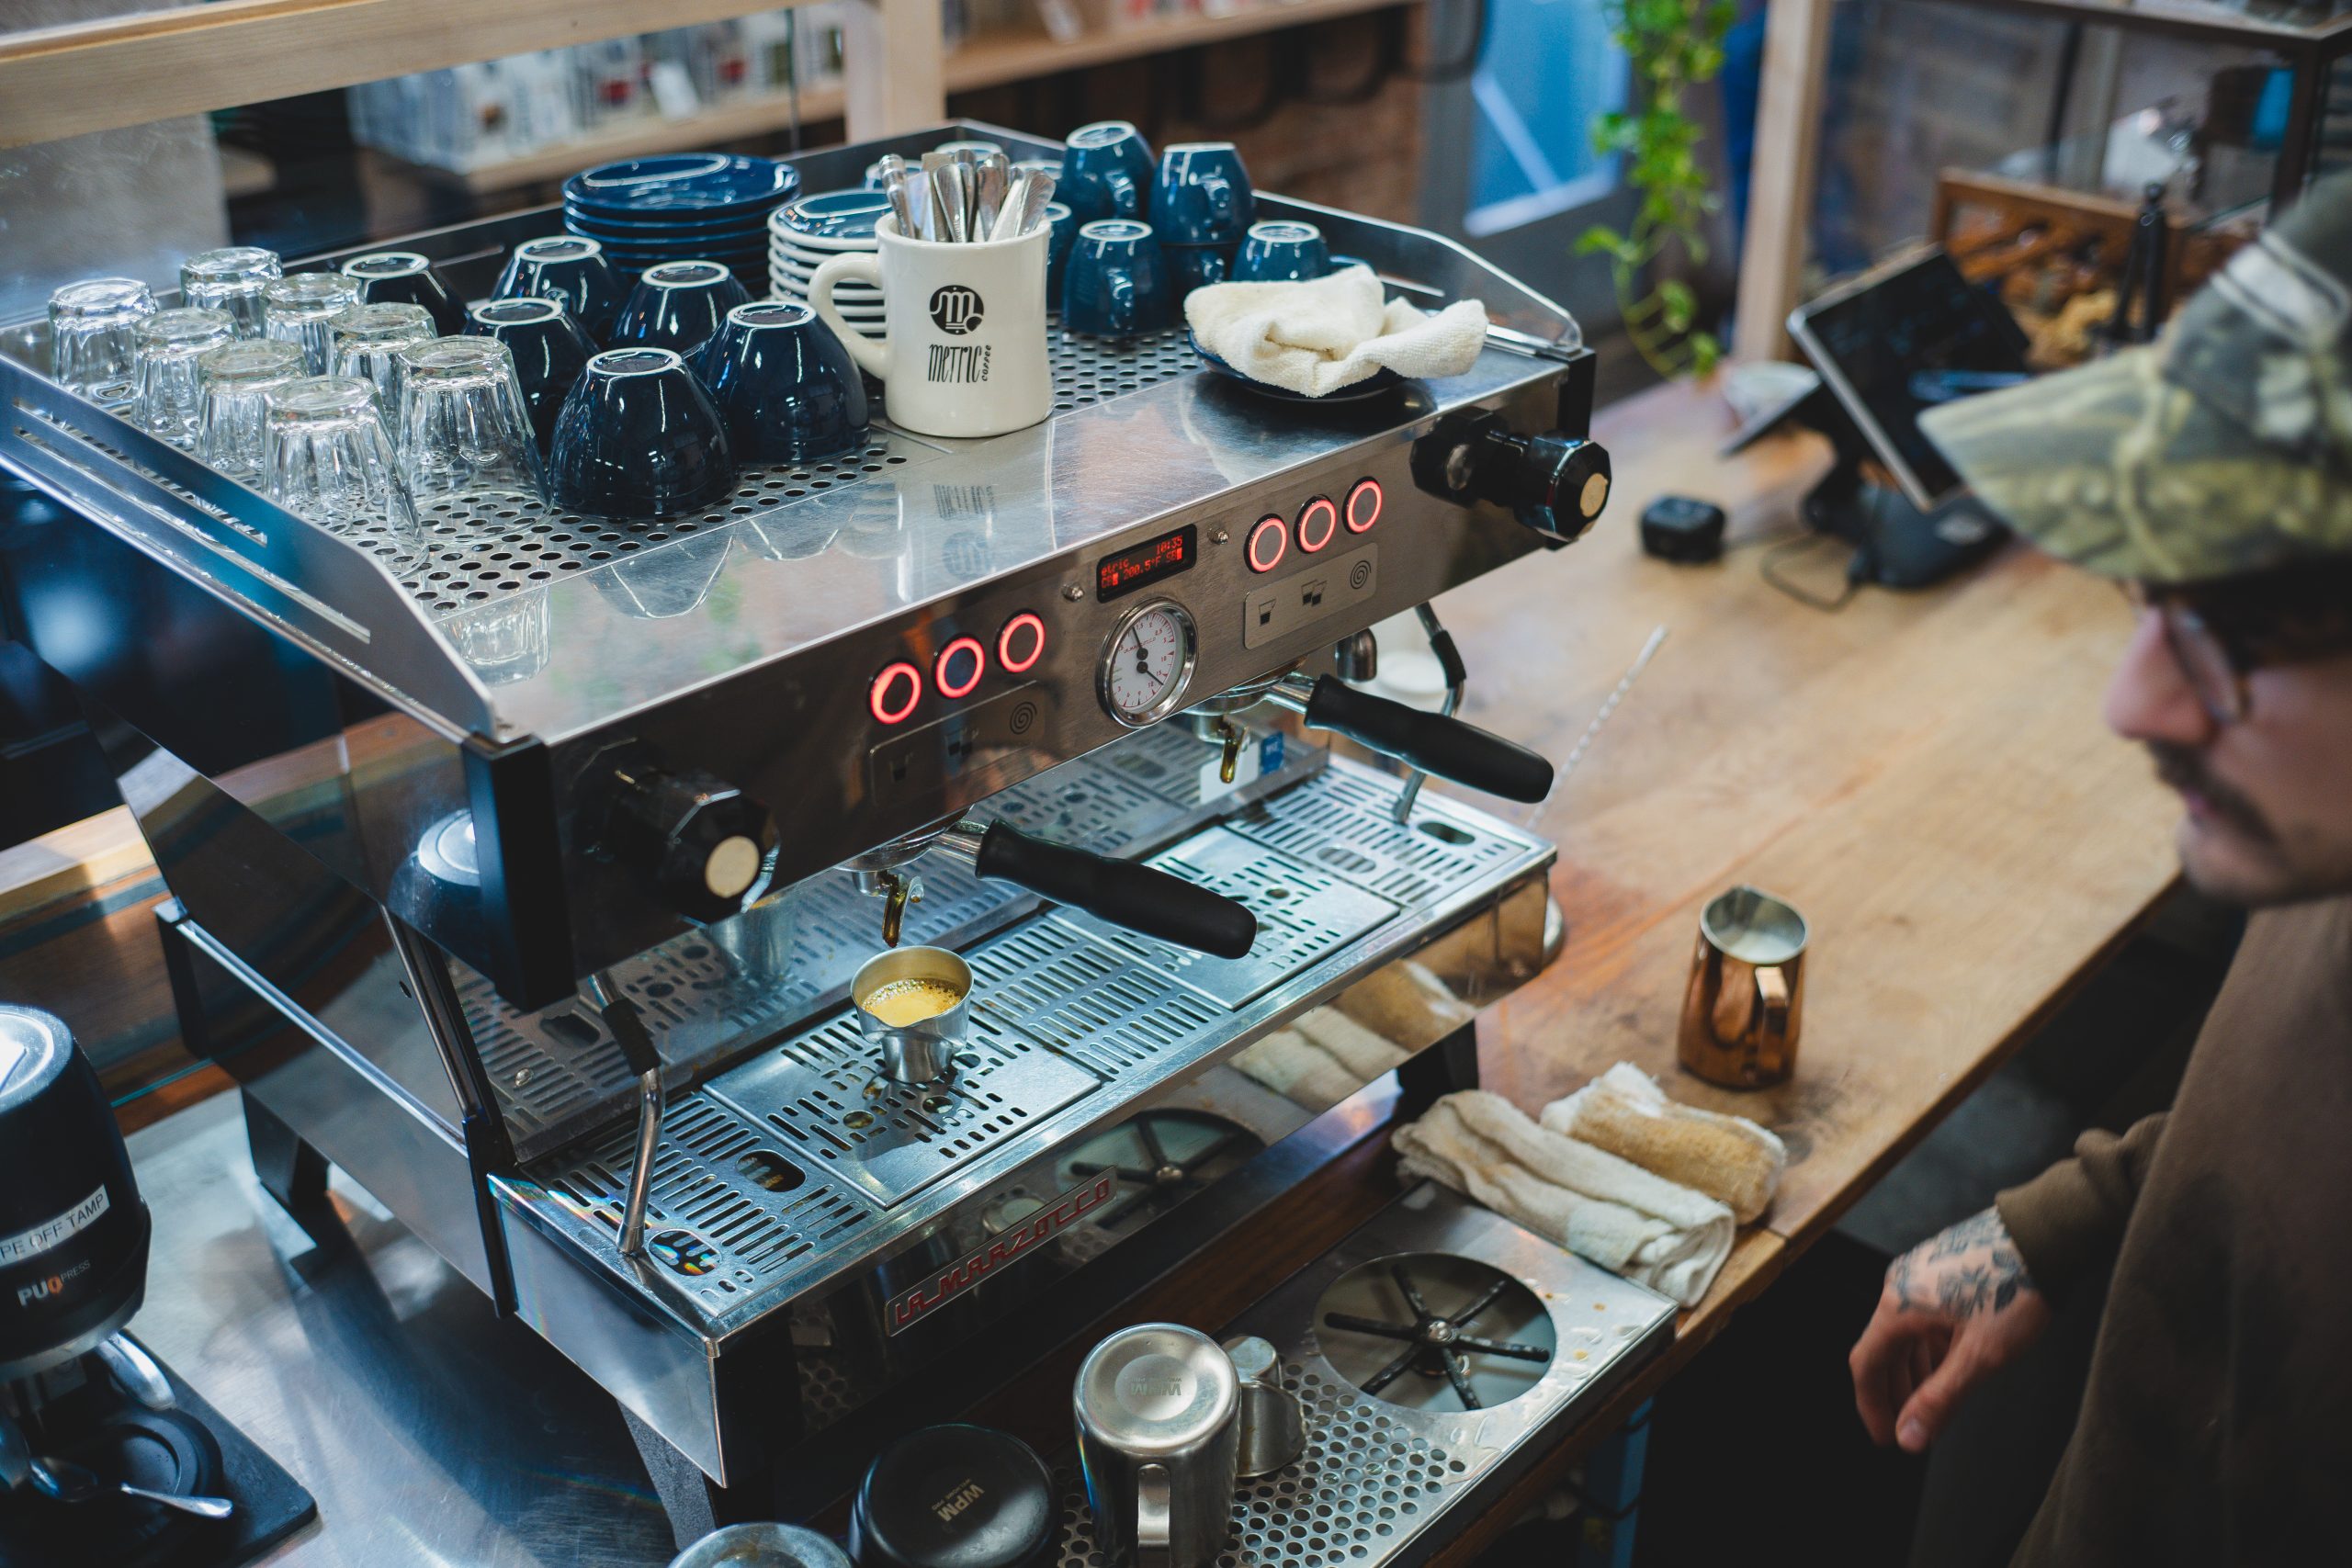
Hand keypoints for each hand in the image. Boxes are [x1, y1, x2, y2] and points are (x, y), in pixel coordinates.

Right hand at [1849, 1208, 2050, 1452]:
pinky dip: (1929, 1348)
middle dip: (1895, 1393)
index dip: (1873, 1406)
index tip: (1888, 1438)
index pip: (1866, 1364)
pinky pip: (1922, 1316)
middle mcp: (1899, 1285)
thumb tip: (1909, 1439)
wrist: (2044, 1234)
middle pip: (1883, 1348)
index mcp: (1898, 1305)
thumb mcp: (1980, 1355)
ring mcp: (1918, 1273)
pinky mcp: (1938, 1268)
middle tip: (1913, 1428)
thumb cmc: (2014, 1291)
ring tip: (1935, 1403)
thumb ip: (1940, 1399)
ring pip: (1905, 1333)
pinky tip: (1950, 1365)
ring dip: (1914, 1372)